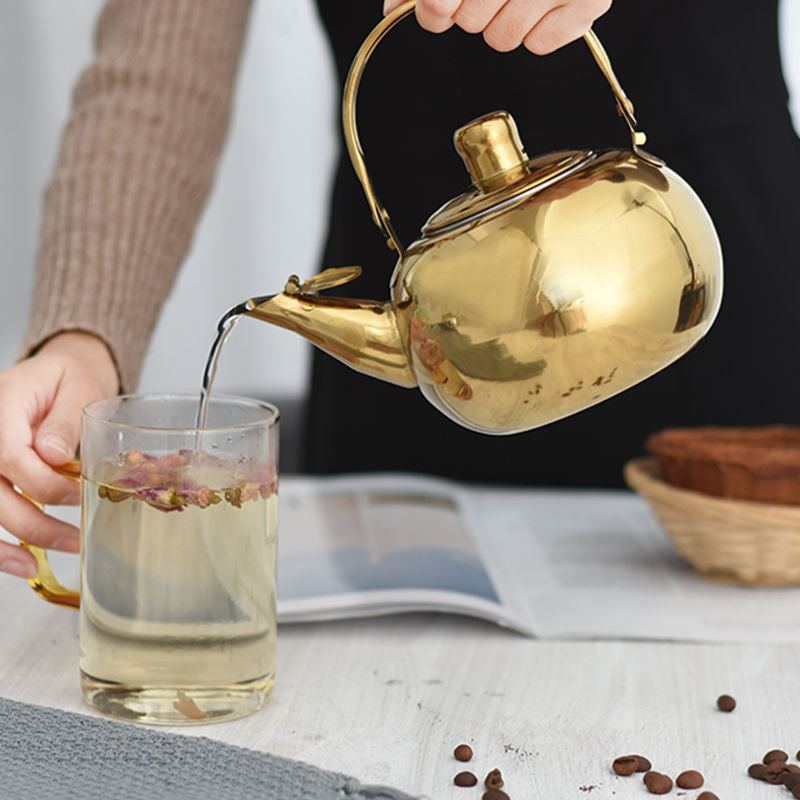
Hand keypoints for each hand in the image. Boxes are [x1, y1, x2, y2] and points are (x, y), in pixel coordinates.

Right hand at [0, 332, 117, 578]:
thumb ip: (65, 421)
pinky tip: (18, 563)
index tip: (81, 496)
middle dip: (31, 523)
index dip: (46, 484)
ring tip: (33, 567)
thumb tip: (53, 456)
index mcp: (3, 404)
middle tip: (74, 541)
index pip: (10, 455)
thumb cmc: (67, 380)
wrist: (54, 374)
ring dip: (4, 543)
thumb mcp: (77, 387)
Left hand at [384, 0, 611, 54]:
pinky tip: (543, 0)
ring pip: (501, 39)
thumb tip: (393, 7)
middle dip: (470, 9)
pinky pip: (538, 44)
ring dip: (502, 22)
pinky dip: (537, 30)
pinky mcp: (590, 1)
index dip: (435, 5)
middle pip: (469, 22)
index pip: (441, 5)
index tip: (438, 1)